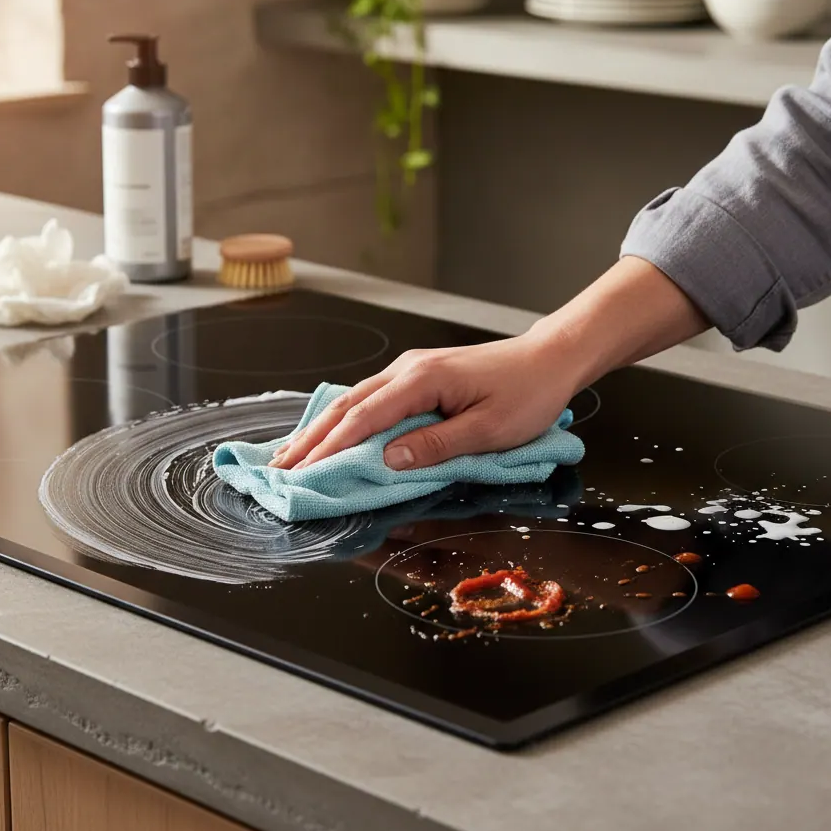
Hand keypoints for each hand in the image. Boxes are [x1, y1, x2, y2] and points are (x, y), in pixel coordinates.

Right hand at [269, 257, 708, 471]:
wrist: (550, 357)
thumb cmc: (528, 393)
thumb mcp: (490, 429)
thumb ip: (438, 445)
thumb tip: (389, 460)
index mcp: (422, 381)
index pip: (366, 418)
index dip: (331, 448)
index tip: (304, 473)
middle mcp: (408, 370)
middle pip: (349, 406)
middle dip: (312, 439)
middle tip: (280, 468)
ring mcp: (410, 369)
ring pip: (354, 400)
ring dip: (322, 428)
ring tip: (293, 453)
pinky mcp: (417, 375)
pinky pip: (370, 397)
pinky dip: (344, 417)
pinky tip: (331, 430)